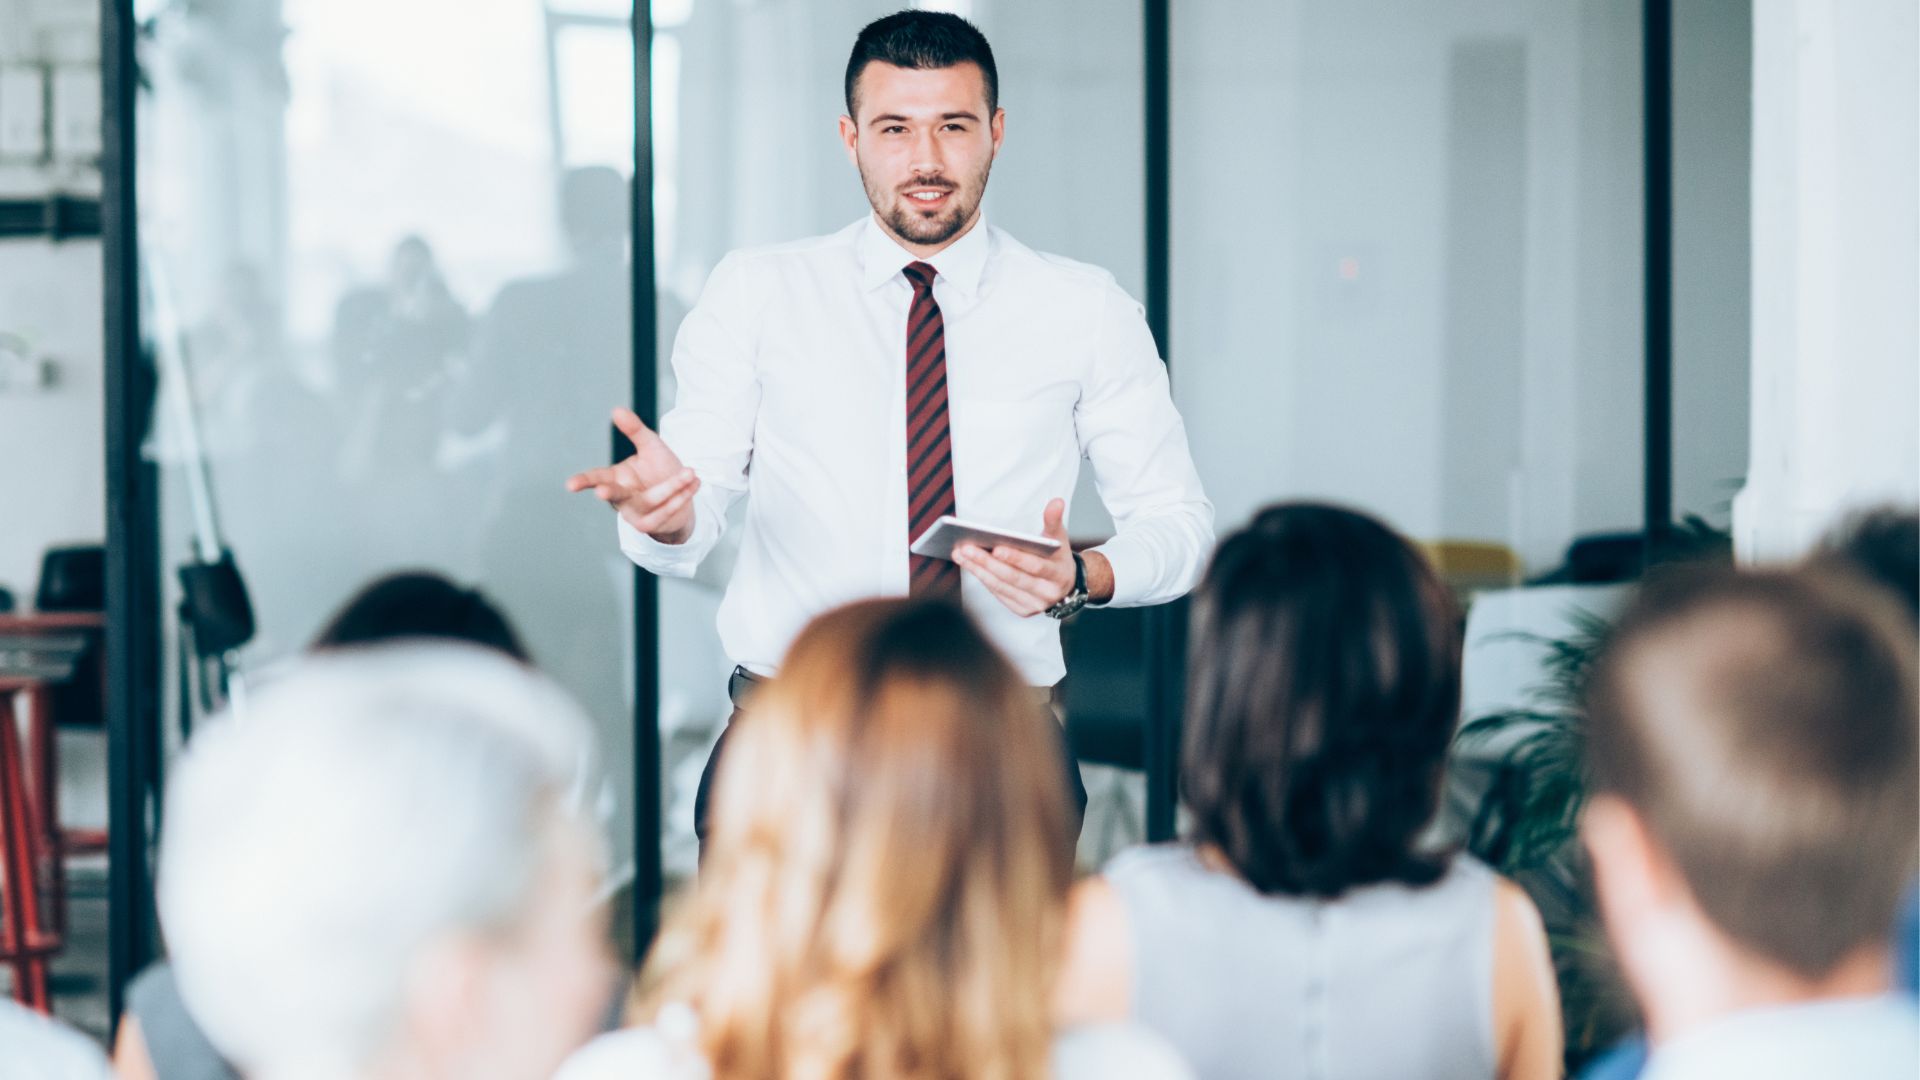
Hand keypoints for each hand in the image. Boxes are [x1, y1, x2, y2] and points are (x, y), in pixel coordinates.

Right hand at [565, 407, 699, 544]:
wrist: (683, 493)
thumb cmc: (660, 469)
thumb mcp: (650, 446)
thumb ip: (634, 430)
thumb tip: (616, 410)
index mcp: (615, 478)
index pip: (595, 478)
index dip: (583, 482)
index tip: (571, 485)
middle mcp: (621, 498)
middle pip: (614, 495)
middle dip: (608, 492)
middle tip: (601, 492)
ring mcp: (634, 514)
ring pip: (649, 500)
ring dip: (671, 486)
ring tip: (690, 471)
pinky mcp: (651, 525)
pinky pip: (664, 512)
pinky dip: (680, 497)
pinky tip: (693, 484)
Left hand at [954, 498, 1077, 616]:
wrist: (1065, 585)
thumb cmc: (1057, 557)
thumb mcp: (1059, 539)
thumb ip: (1054, 520)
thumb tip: (1056, 502)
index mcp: (1059, 574)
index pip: (1036, 566)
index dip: (1016, 558)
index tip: (996, 547)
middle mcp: (1047, 593)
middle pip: (1013, 578)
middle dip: (988, 563)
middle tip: (967, 547)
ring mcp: (1033, 604)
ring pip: (1001, 586)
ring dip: (978, 569)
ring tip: (961, 553)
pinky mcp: (1021, 610)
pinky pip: (998, 593)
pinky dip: (982, 577)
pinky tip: (968, 564)